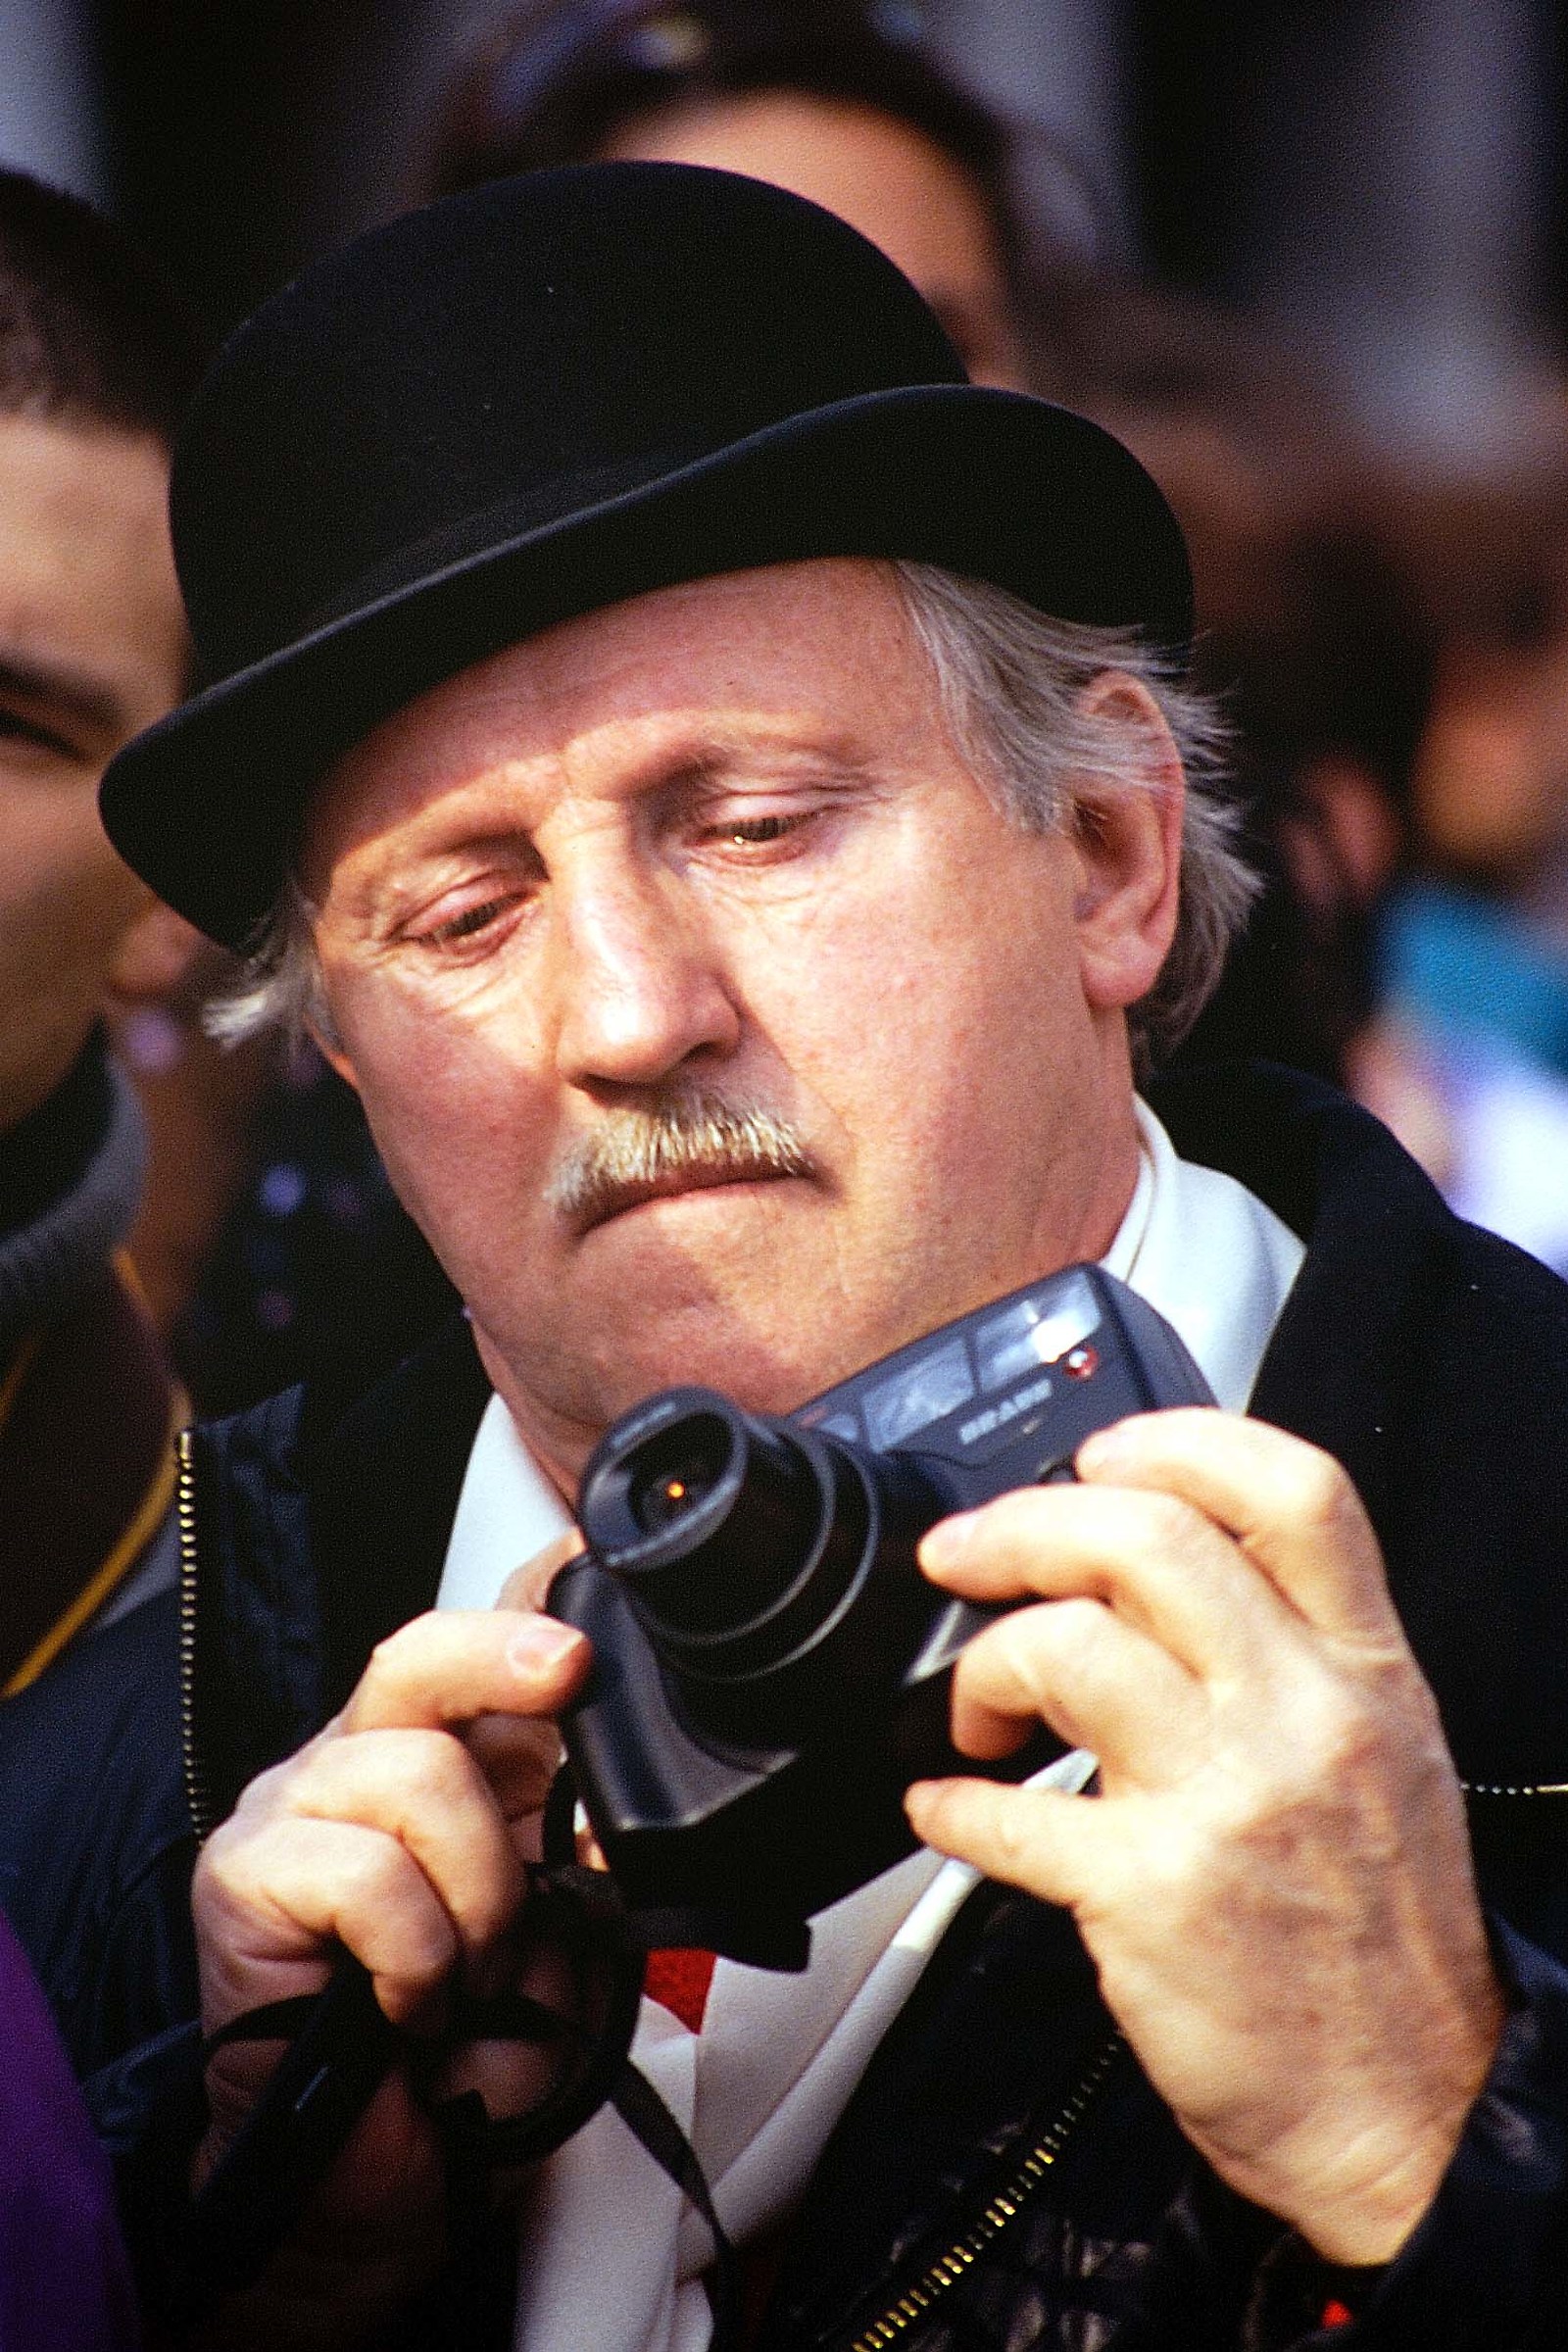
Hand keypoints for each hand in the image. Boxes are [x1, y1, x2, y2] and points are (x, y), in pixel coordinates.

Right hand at [192, 1549, 588, 2343]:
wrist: (386, 2179)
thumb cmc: (470, 2051)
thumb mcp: (564, 1930)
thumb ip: (582, 1846)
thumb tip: (616, 1794)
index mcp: (446, 1757)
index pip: (477, 1648)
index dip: (536, 1603)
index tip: (592, 1579)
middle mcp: (361, 1761)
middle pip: (420, 1656)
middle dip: (505, 1653)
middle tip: (569, 1672)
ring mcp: (293, 1809)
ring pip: (419, 1773)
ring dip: (480, 1890)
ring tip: (471, 1969)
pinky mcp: (242, 1877)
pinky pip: (366, 1873)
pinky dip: (417, 1952)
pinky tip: (411, 2004)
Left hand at [904, 1409, 1503, 2266]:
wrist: (1413, 2116)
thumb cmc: (1383, 1939)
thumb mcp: (1384, 1756)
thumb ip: (1292, 1654)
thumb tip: (1153, 1570)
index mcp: (1366, 1672)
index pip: (1292, 1491)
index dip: (1179, 1442)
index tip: (1099, 1455)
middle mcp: (1302, 1717)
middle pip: (1146, 1541)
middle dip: (1025, 1525)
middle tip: (967, 1555)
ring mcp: (1227, 1802)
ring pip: (1067, 1649)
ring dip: (984, 1665)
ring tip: (976, 1709)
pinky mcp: (1153, 1896)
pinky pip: (1010, 1819)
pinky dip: (951, 1804)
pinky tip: (946, 1807)